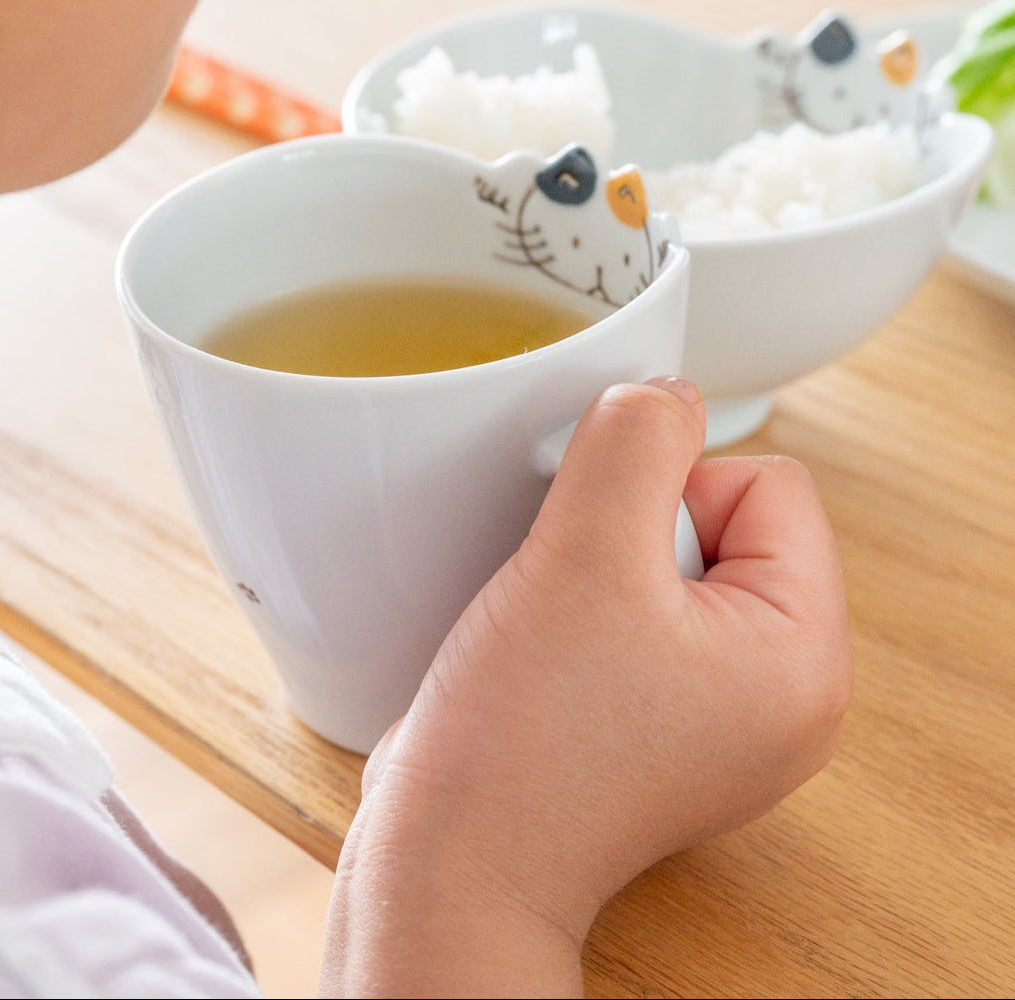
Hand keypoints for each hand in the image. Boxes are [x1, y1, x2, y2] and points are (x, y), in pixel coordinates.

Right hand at [320, 377, 851, 997]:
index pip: (766, 482)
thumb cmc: (523, 737)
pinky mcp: (663, 718)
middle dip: (634, 531)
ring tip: (558, 629)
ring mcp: (720, 711)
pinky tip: (550, 650)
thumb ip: (637, 439)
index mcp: (805, 658)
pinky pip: (641, 609)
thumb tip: (667, 395)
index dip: (669, 491)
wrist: (449, 859)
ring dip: (602, 565)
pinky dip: (590, 605)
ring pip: (671, 558)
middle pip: (723, 518)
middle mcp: (781, 691)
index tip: (602, 558)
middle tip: (578, 598)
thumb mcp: (587, 554)